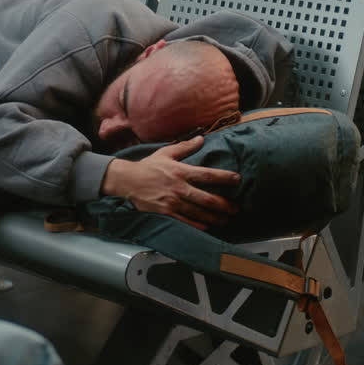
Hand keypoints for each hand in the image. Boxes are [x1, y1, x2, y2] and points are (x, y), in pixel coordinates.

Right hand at [99, 137, 239, 228]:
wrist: (126, 181)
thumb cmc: (147, 167)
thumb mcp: (166, 153)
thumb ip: (185, 147)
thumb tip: (201, 138)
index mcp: (180, 171)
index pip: (208, 175)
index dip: (225, 177)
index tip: (237, 179)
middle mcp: (178, 188)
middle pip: (207, 198)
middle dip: (224, 205)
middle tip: (236, 208)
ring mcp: (172, 202)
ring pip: (199, 213)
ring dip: (215, 217)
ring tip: (226, 219)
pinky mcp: (165, 214)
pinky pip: (186, 222)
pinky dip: (199, 225)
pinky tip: (208, 226)